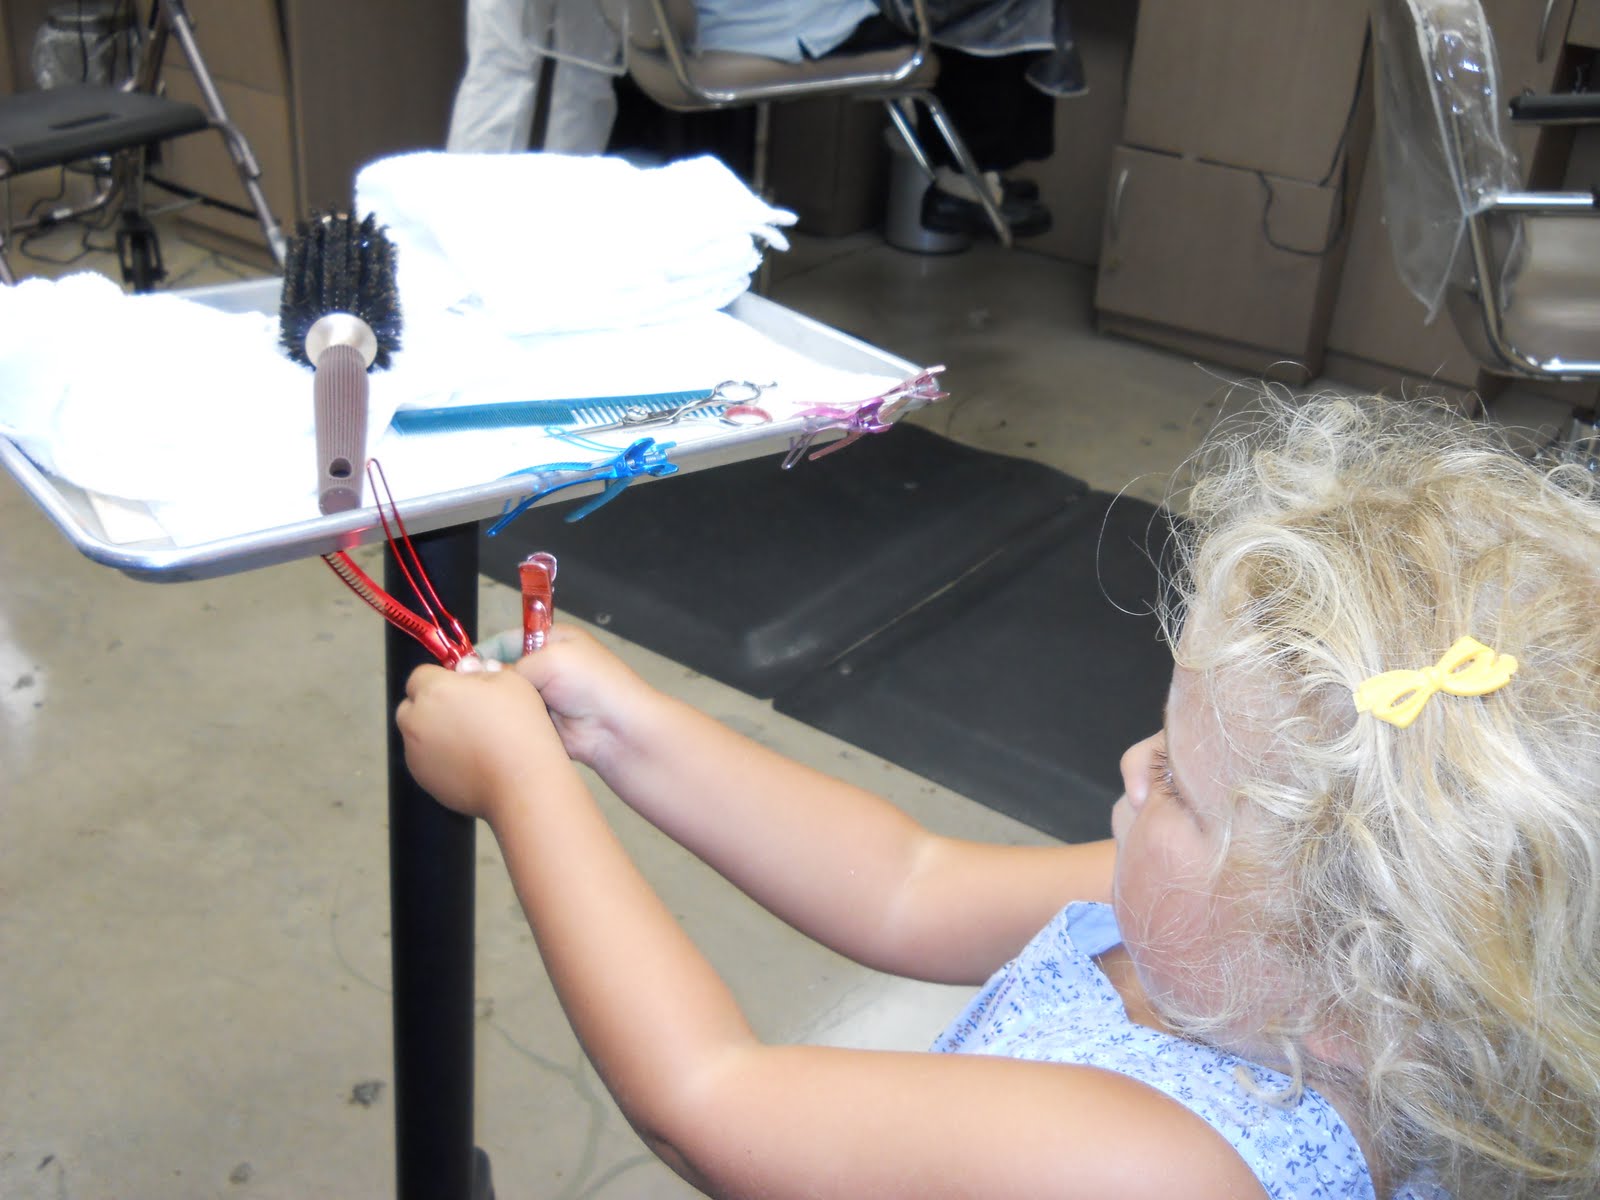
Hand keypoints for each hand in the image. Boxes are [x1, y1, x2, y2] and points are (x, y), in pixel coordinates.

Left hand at [395, 663, 569, 821]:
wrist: (521, 781)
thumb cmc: (518, 726)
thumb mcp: (508, 680)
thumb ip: (477, 671)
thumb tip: (464, 675)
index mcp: (434, 691)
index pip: (420, 675)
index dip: (441, 679)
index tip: (463, 689)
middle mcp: (415, 721)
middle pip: (411, 706)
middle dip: (430, 706)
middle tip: (464, 713)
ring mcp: (415, 753)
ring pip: (416, 735)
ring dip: (434, 732)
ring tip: (470, 741)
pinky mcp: (423, 779)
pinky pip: (425, 760)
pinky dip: (439, 758)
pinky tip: (469, 761)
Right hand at [478, 624, 660, 768]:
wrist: (616, 729)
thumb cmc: (590, 683)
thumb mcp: (551, 659)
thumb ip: (511, 664)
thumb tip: (478, 673)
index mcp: (550, 639)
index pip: (504, 639)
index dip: (481, 652)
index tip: (457, 668)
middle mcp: (545, 665)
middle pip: (501, 670)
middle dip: (484, 680)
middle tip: (463, 693)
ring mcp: (542, 695)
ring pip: (504, 697)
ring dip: (494, 704)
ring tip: (474, 711)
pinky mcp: (539, 722)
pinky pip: (512, 719)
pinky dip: (503, 723)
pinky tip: (488, 728)